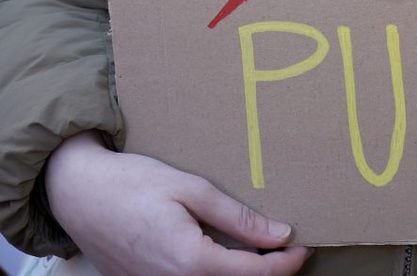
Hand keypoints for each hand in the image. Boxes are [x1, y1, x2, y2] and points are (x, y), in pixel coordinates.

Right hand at [45, 132, 311, 274]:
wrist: (79, 194)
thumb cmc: (134, 183)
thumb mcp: (191, 189)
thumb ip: (237, 218)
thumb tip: (279, 234)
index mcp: (191, 262)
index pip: (253, 274)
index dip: (285, 264)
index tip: (304, 247)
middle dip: (268, 273)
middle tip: (289, 249)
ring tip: (264, 251)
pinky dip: (216, 275)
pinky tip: (227, 255)